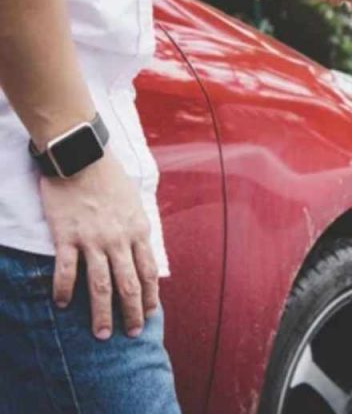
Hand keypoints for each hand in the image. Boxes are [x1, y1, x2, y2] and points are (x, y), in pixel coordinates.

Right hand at [39, 153, 159, 339]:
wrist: (81, 157)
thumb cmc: (109, 178)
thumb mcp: (133, 203)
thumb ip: (135, 230)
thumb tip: (140, 252)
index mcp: (138, 230)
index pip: (148, 272)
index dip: (150, 296)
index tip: (150, 314)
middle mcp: (118, 239)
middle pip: (128, 285)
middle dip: (132, 313)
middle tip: (130, 334)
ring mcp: (92, 239)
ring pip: (100, 285)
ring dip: (101, 313)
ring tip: (101, 333)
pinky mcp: (66, 236)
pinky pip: (66, 270)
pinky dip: (63, 290)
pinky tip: (60, 305)